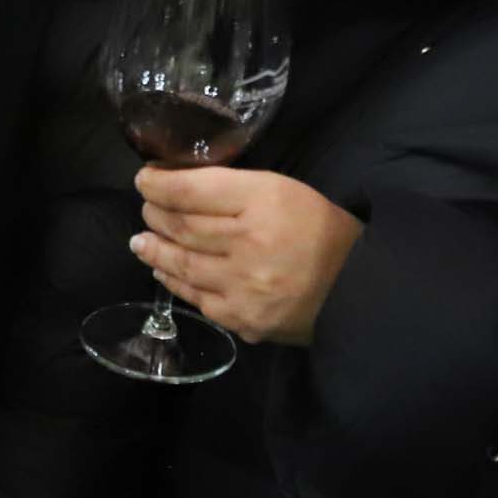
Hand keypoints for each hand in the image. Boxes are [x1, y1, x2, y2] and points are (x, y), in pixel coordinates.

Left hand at [131, 166, 362, 346]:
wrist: (357, 289)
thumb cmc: (318, 229)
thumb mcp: (281, 190)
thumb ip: (232, 188)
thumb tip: (178, 187)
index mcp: (264, 200)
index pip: (191, 190)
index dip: (158, 184)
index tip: (144, 179)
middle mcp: (249, 243)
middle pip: (180, 226)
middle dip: (154, 214)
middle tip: (146, 209)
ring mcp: (243, 286)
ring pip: (181, 263)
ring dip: (154, 249)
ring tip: (141, 240)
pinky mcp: (242, 319)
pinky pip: (196, 298)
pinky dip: (174, 280)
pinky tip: (164, 270)